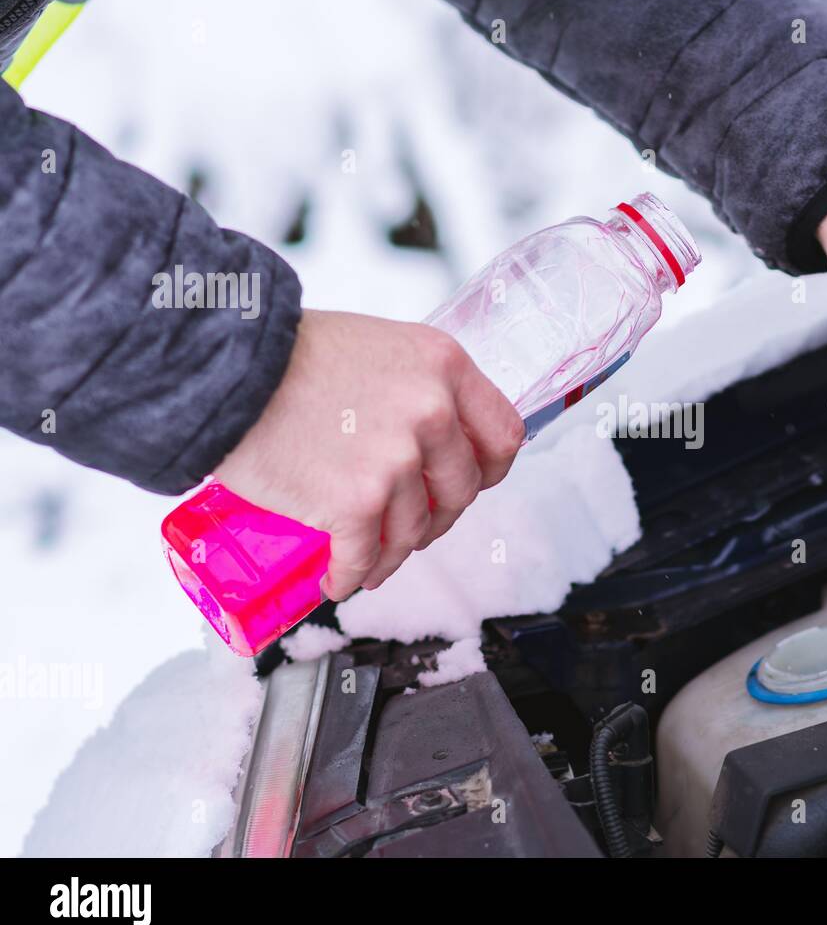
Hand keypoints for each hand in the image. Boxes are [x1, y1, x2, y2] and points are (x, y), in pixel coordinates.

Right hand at [214, 309, 523, 599]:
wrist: (226, 368)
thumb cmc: (291, 355)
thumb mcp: (381, 347)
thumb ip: (419, 387)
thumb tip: (437, 439)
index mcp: (445, 367)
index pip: (503, 436)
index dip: (487, 469)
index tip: (467, 481)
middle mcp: (432, 412)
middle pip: (462, 491)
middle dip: (436, 515)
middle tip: (409, 523)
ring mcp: (396, 461)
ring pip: (414, 531)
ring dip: (391, 552)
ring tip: (367, 557)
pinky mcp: (354, 503)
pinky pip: (364, 557)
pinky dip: (349, 575)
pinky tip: (337, 577)